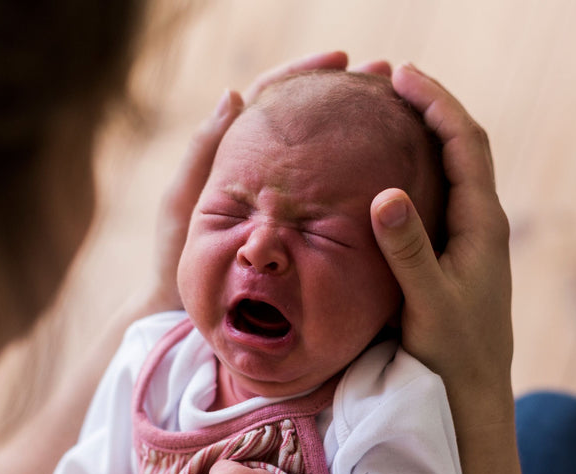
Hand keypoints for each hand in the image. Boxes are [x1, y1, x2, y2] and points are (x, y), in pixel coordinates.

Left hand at [145, 51, 389, 313]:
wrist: (188, 312)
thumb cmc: (178, 258)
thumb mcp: (184, 202)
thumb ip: (203, 152)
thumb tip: (234, 94)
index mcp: (236, 152)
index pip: (274, 96)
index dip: (305, 73)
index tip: (340, 60)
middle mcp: (267, 168)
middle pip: (309, 118)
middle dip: (346, 93)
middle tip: (384, 76)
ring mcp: (288, 198)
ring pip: (326, 154)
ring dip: (359, 128)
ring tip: (398, 110)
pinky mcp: (304, 226)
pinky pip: (334, 194)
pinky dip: (358, 176)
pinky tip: (390, 169)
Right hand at [373, 63, 530, 473]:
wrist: (474, 395)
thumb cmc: (452, 354)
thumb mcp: (427, 303)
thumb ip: (407, 251)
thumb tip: (386, 194)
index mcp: (482, 224)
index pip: (465, 144)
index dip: (436, 103)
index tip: (402, 74)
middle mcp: (482, 223)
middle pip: (463, 145)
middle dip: (431, 105)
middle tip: (390, 78)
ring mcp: (471, 237)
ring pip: (452, 167)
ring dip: (426, 132)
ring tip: (388, 108)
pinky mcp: (456, 253)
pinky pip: (440, 193)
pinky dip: (418, 165)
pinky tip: (388, 168)